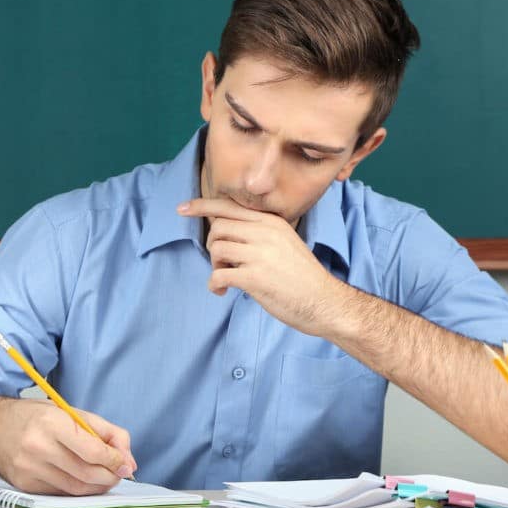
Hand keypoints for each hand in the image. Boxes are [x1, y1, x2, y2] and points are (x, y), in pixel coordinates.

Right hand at [0, 397, 137, 494]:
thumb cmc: (35, 417)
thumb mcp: (71, 412)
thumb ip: (105, 431)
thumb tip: (128, 460)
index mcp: (51, 423)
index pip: (92, 450)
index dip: (114, 460)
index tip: (125, 463)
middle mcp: (38, 447)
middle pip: (86, 473)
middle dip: (110, 476)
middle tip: (119, 473)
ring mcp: (29, 469)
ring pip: (75, 488)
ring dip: (97, 486)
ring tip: (105, 478)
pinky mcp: (25, 485)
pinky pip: (61, 493)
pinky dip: (78, 490)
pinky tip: (83, 480)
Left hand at [177, 197, 343, 337]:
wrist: (325, 302)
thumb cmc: (302, 276)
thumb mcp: (284, 242)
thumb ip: (258, 233)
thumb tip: (223, 231)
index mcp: (271, 222)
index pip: (228, 206)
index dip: (201, 206)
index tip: (181, 208)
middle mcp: (265, 233)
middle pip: (218, 227)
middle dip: (213, 246)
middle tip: (223, 264)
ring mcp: (260, 254)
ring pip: (216, 248)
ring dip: (214, 265)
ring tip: (227, 278)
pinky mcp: (255, 278)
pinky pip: (218, 274)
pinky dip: (214, 284)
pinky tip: (222, 291)